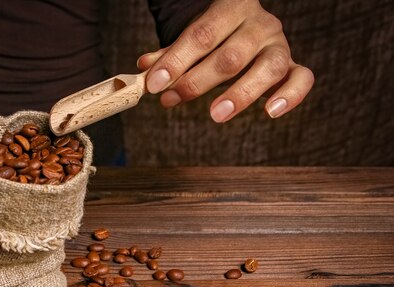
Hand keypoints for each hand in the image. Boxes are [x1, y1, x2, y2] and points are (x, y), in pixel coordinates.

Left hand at [137, 0, 313, 121]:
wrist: (241, 25)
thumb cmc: (212, 36)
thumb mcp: (189, 40)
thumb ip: (169, 54)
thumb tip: (144, 68)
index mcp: (230, 8)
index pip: (202, 34)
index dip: (176, 61)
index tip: (154, 84)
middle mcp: (259, 24)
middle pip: (231, 56)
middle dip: (197, 81)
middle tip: (171, 101)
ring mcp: (279, 44)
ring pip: (267, 68)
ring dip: (240, 93)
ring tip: (216, 115)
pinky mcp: (292, 65)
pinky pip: (302, 78)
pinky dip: (291, 96)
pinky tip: (270, 112)